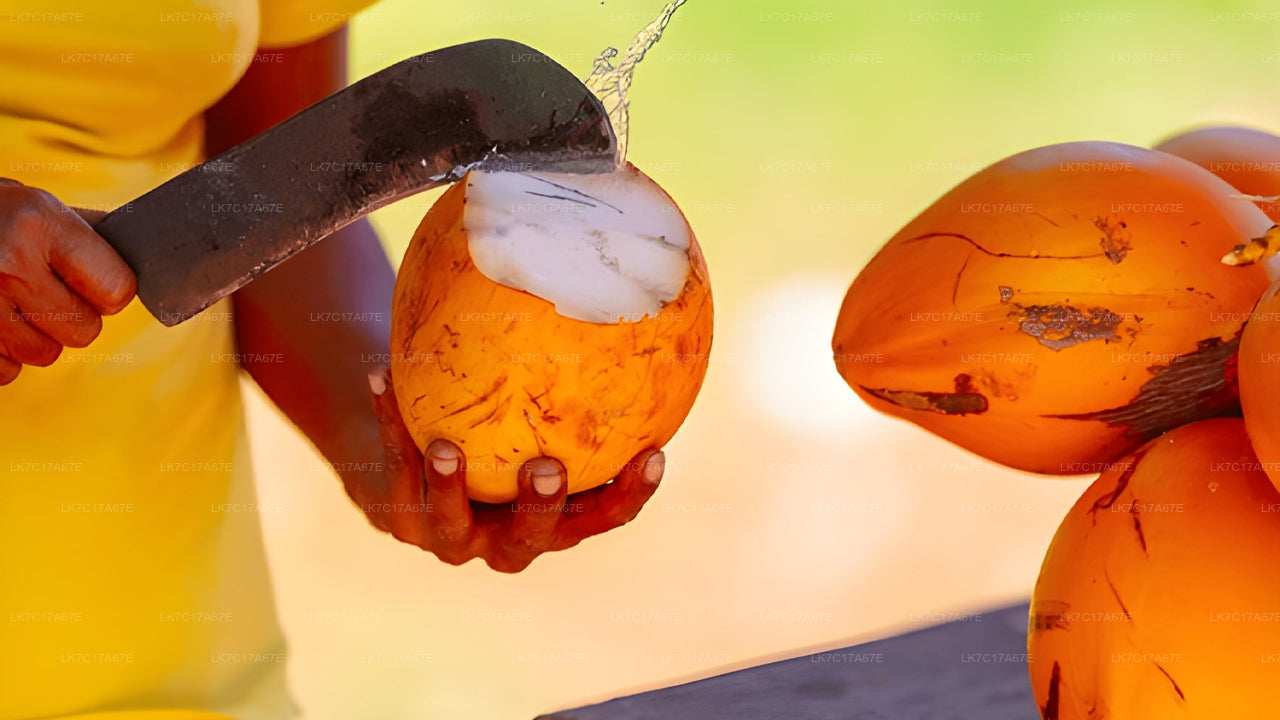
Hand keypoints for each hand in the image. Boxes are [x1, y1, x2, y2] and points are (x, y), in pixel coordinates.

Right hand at [0, 179, 135, 384]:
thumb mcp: (39, 207)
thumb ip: (90, 236)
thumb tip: (153, 258)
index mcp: (41, 223)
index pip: (118, 290)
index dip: (110, 290)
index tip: (92, 280)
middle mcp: (10, 265)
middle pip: (85, 331)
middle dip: (74, 315)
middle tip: (48, 289)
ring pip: (46, 355)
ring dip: (38, 336)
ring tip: (16, 302)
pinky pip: (6, 371)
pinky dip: (4, 354)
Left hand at [357, 366, 664, 571]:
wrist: (415, 456)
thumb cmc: (499, 428)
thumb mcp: (536, 414)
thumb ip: (576, 388)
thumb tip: (629, 304)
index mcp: (554, 523)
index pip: (602, 516)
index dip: (631, 495)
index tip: (653, 454)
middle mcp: (505, 542)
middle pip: (529, 539)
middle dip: (538, 509)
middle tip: (545, 468)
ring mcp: (449, 537)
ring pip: (450, 522)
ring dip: (448, 487)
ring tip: (444, 449)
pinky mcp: (399, 520)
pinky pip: (394, 467)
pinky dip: (388, 422)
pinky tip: (381, 377)